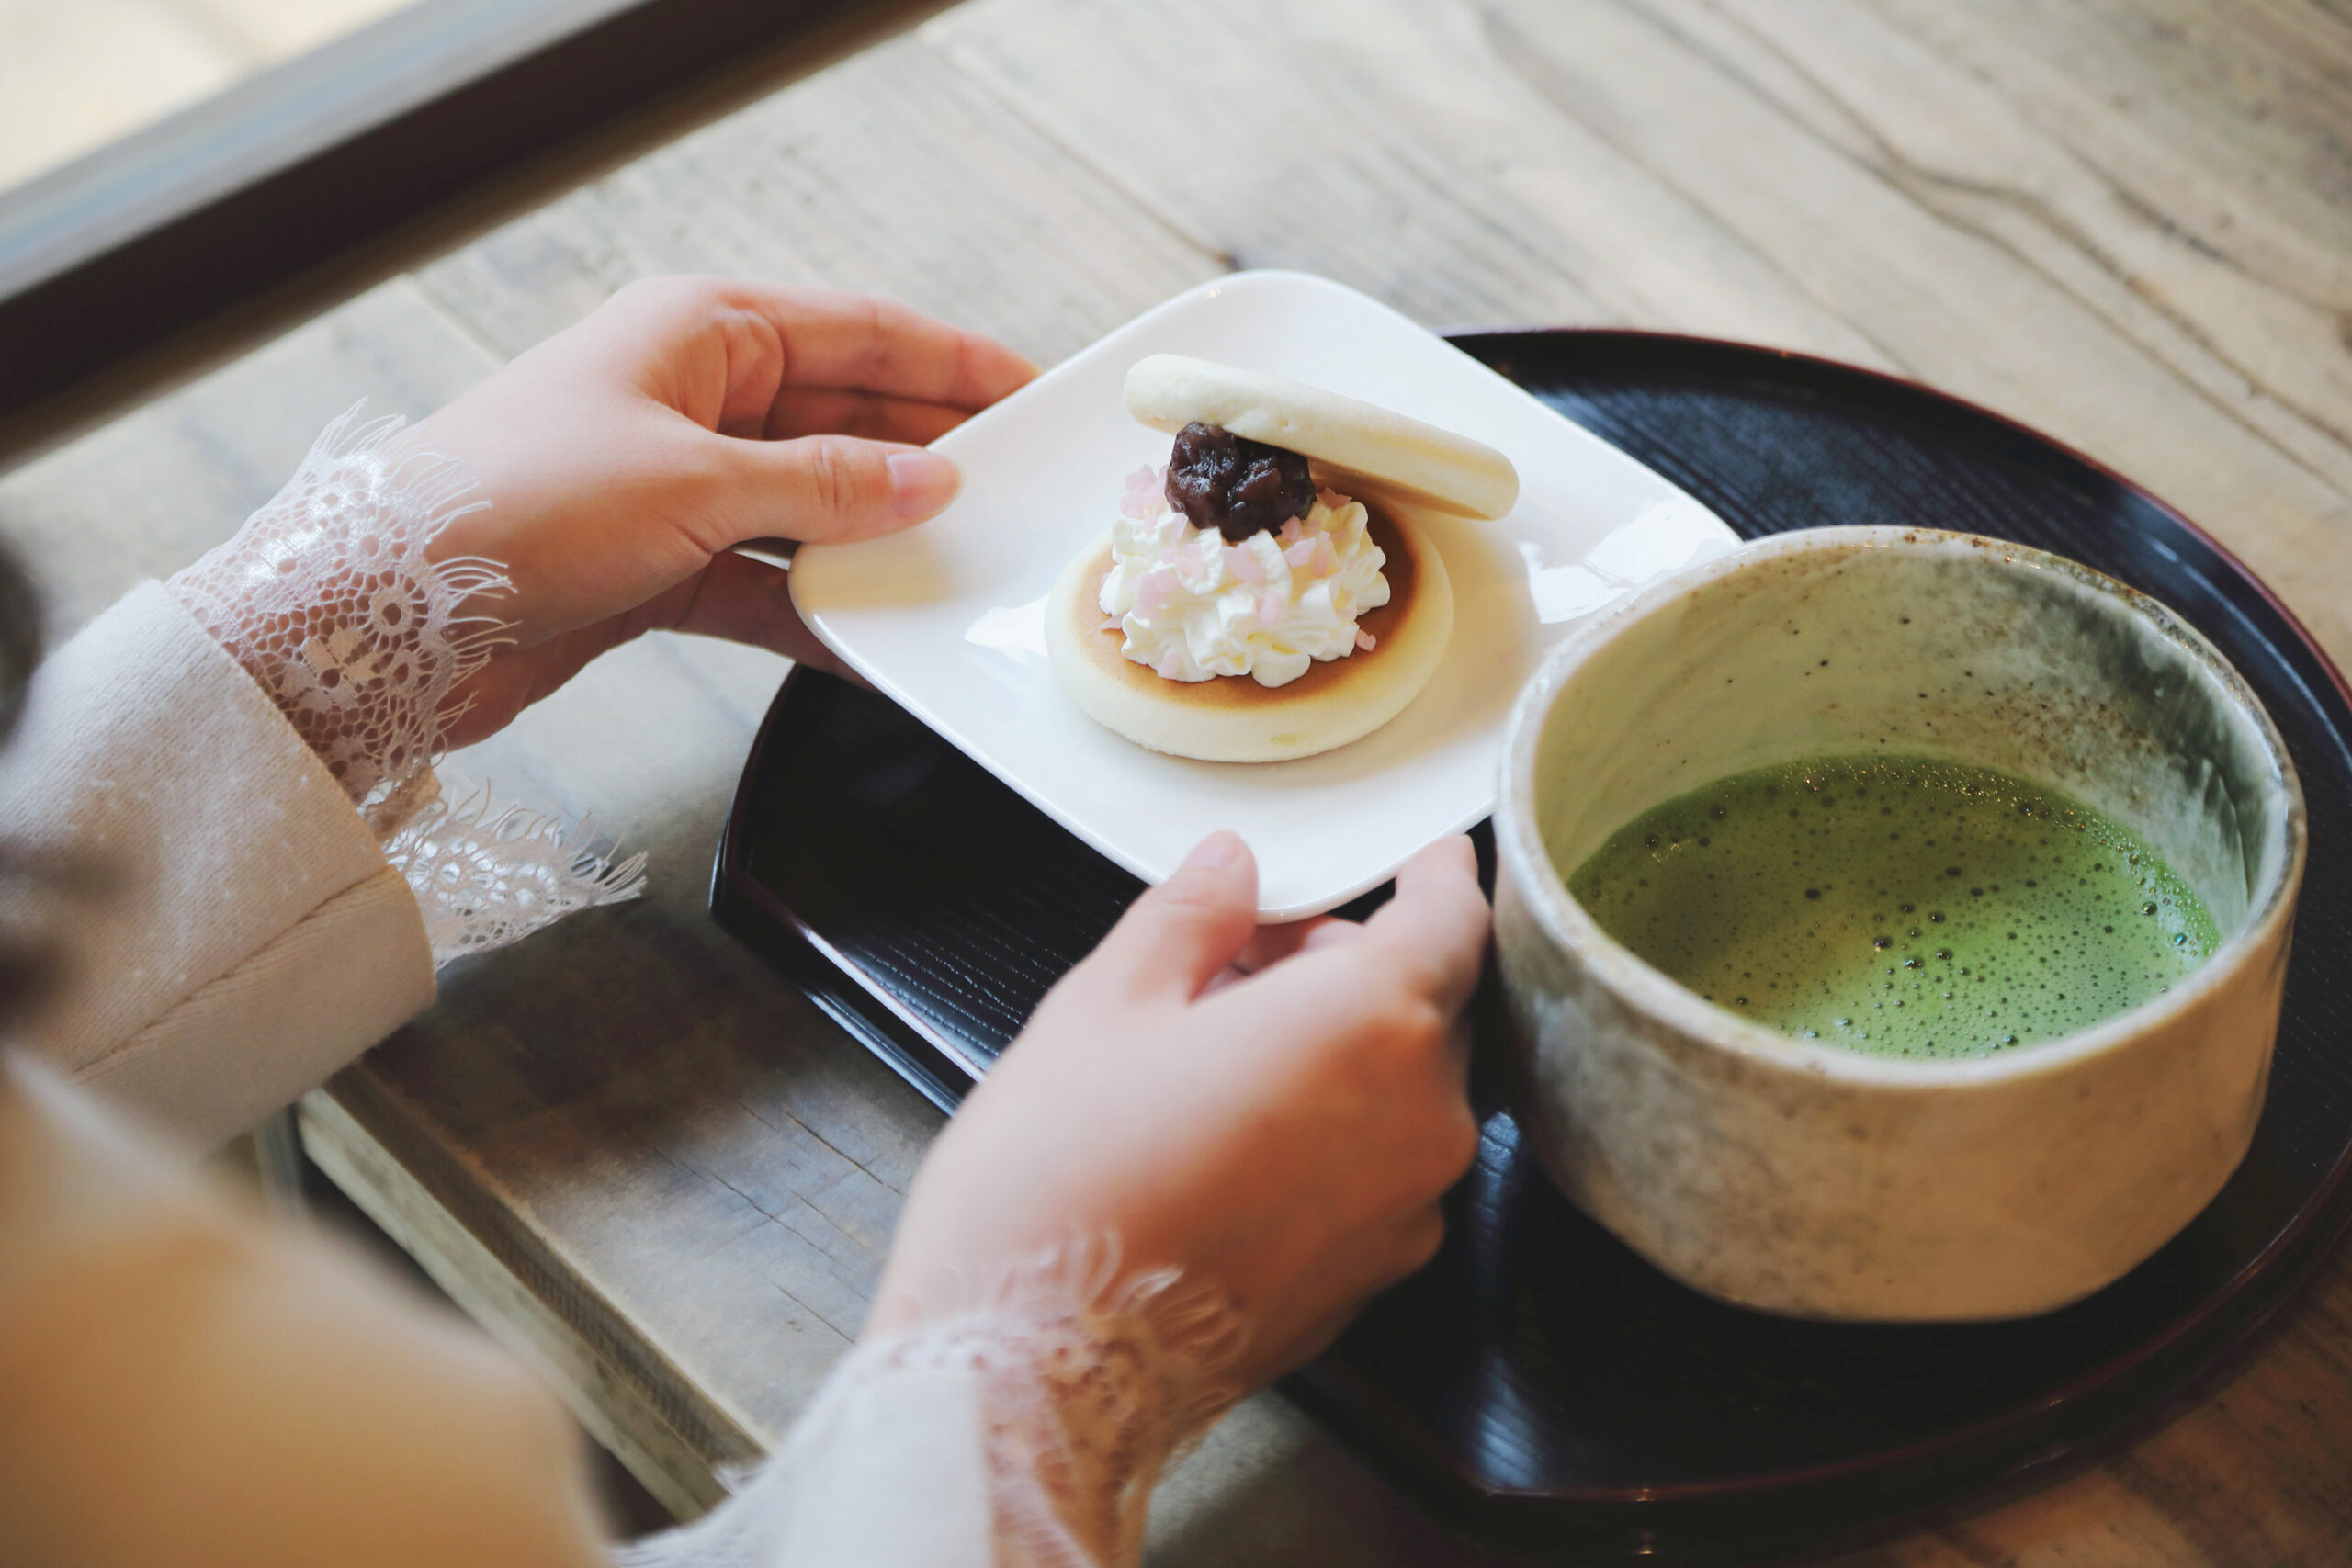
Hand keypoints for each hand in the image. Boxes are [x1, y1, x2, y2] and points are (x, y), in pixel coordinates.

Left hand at [402, 276, 1035, 743]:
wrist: (385, 617)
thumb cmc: (516, 504)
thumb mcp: (695, 483)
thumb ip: (827, 485)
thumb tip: (935, 482)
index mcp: (700, 331)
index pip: (863, 333)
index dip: (956, 363)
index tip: (1036, 396)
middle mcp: (694, 398)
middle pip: (847, 420)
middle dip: (929, 460)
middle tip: (1019, 501)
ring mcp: (678, 486)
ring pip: (813, 508)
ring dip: (878, 544)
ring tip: (964, 578)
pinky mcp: (657, 568)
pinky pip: (767, 585)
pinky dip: (818, 613)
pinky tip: (877, 644)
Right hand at [869, 832, 1489, 1388]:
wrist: (1039, 1367)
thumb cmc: (1062, 1186)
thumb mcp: (1105, 1005)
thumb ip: (1190, 917)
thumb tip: (1229, 868)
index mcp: (1370, 1023)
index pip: (1452, 921)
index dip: (1434, 876)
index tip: (1424, 856)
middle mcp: (1418, 1119)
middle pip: (1427, 1005)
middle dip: (1355, 964)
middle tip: (1254, 953)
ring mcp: (1403, 1211)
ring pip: (1403, 1091)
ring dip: (1343, 1052)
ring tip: (1224, 1049)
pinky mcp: (1370, 1279)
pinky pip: (1380, 1170)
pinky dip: (1336, 1131)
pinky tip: (1235, 1131)